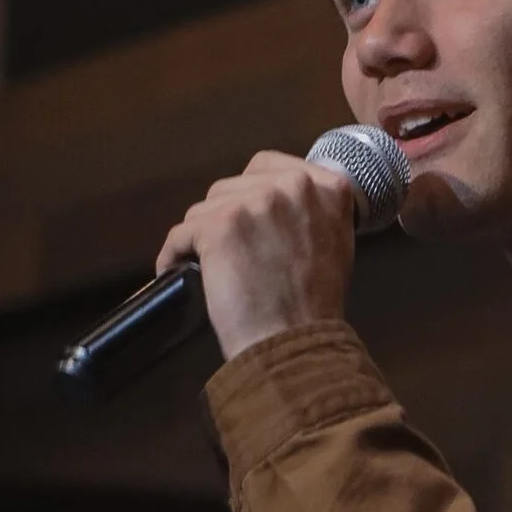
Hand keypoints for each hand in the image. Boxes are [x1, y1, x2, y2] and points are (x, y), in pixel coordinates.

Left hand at [157, 150, 360, 362]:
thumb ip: (314, 212)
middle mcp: (293, 185)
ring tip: (212, 269)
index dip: (252, 194)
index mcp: (328, 188)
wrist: (295, 344)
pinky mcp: (218, 224)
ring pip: (205, 208)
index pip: (269, 168)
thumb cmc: (314, 308)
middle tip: (230, 253)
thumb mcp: (336, 244)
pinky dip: (175, 255)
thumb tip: (278, 200)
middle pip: (233, 186)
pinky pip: (181, 233)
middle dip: (226, 217)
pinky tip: (179, 272)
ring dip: (203, 237)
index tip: (247, 221)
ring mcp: (254, 202)